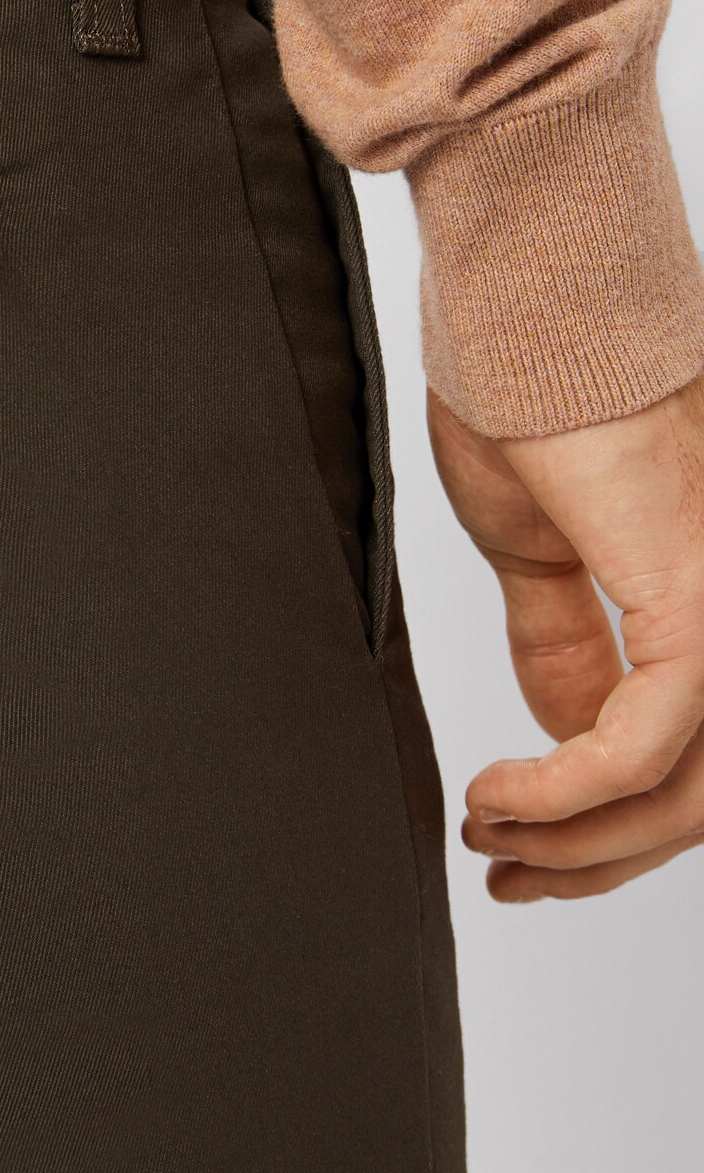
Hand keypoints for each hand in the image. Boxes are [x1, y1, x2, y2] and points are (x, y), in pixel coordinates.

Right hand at [427, 370, 703, 900]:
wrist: (524, 302)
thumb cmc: (525, 391)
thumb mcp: (533, 547)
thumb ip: (561, 640)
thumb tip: (564, 728)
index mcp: (695, 594)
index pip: (688, 755)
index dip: (605, 825)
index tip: (509, 843)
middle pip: (699, 797)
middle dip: (593, 859)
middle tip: (502, 870)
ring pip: (688, 790)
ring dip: (579, 838)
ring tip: (489, 832)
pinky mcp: (693, 592)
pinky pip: (648, 739)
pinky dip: (568, 788)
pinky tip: (498, 791)